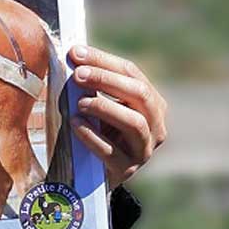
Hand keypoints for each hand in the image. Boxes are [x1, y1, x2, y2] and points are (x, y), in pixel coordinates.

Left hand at [66, 45, 167, 191]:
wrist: (94, 175)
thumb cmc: (96, 131)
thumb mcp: (99, 105)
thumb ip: (91, 84)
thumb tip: (73, 54)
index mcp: (151, 102)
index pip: (131, 73)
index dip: (104, 60)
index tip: (76, 53)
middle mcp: (155, 125)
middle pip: (139, 94)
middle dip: (107, 80)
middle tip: (78, 75)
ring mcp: (144, 149)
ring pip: (134, 123)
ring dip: (106, 108)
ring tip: (79, 102)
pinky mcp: (127, 170)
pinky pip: (112, 151)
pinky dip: (93, 136)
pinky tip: (76, 124)